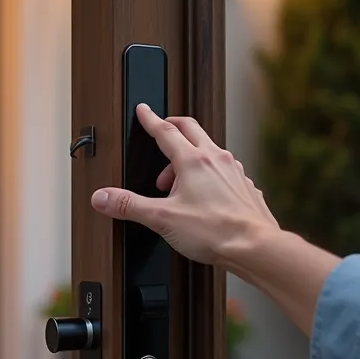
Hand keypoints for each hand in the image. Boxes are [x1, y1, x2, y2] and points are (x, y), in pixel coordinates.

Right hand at [89, 104, 278, 266]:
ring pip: (209, 150)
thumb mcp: (162, 218)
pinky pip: (225, 170)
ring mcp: (234, 172)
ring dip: (190, 157)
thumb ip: (130, 205)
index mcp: (193, 161)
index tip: (144, 110)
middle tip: (161, 133)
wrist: (256, 247)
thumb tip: (103, 197)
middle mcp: (216, 159)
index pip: (166, 131)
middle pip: (191, 130)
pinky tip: (206, 195)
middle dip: (173, 128)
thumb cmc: (215, 231)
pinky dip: (210, 174)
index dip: (150, 119)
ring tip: (177, 183)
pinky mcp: (245, 187)